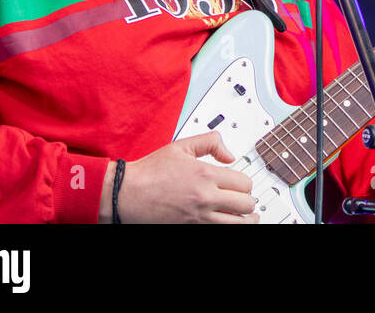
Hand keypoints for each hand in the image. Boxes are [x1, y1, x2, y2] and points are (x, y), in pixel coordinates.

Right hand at [102, 132, 259, 222]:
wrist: (126, 194)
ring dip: (245, 219)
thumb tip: (230, 155)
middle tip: (246, 201)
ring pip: (237, 223)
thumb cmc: (149, 172)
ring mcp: (198, 217)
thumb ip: (210, 143)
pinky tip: (228, 223)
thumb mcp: (181, 146)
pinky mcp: (190, 229)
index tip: (241, 185)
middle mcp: (204, 197)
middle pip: (245, 204)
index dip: (246, 184)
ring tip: (247, 216)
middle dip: (248, 202)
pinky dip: (228, 226)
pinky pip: (219, 231)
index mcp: (205, 175)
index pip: (244, 183)